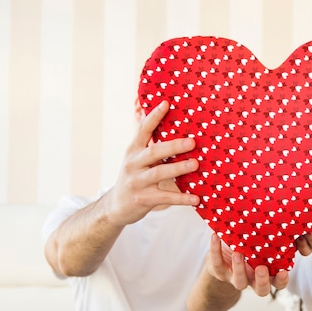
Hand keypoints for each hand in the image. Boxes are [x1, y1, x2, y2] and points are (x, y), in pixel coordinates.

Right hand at [105, 100, 200, 225]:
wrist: (116, 207)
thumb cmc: (135, 178)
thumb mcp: (137, 160)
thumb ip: (150, 146)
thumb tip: (172, 127)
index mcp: (134, 151)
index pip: (143, 130)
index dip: (154, 116)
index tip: (166, 103)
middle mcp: (133, 164)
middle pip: (154, 151)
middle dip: (173, 146)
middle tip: (192, 142)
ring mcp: (137, 182)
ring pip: (158, 173)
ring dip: (178, 168)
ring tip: (195, 164)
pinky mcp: (142, 199)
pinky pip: (164, 197)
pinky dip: (181, 198)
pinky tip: (196, 198)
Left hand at [207, 234, 288, 296]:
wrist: (221, 252)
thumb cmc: (246, 245)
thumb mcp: (260, 242)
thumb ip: (272, 236)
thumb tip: (286, 218)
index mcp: (266, 273)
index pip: (278, 282)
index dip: (282, 280)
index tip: (284, 272)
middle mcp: (252, 279)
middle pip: (261, 290)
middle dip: (262, 281)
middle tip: (261, 268)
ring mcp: (235, 278)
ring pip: (239, 282)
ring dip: (239, 269)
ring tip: (238, 253)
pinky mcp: (219, 271)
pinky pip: (216, 264)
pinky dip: (215, 250)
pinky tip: (215, 236)